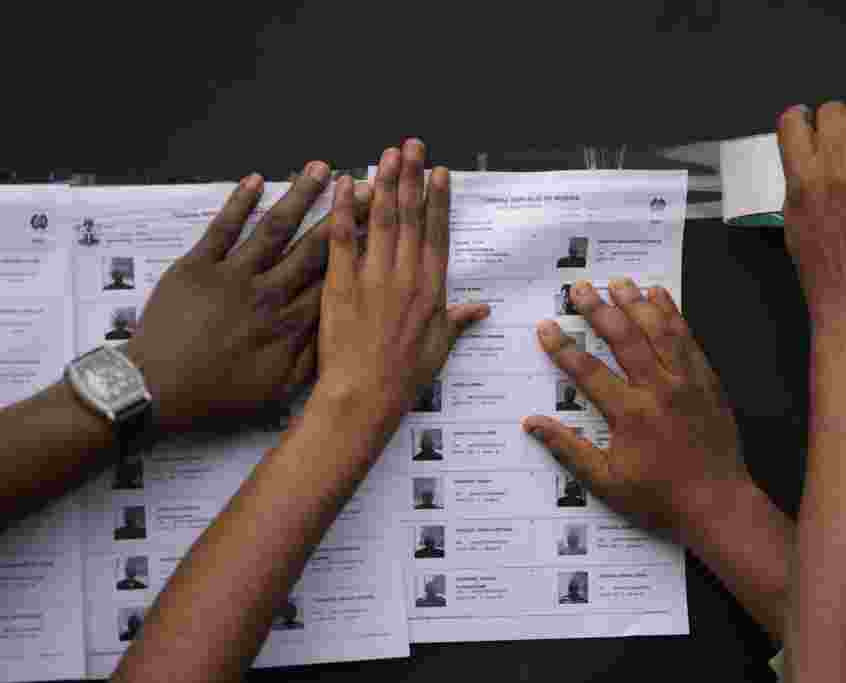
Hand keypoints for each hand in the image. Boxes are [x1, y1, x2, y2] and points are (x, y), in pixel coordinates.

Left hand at [123, 162, 351, 432]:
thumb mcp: (276, 391)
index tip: (380, 225)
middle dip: (343, 215)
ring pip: (274, 229)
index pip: (335, 279)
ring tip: (321, 169)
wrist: (158, 390)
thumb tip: (341, 333)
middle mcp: (268, 293)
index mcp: (290, 324)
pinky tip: (255, 179)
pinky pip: (223, 228)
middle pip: (314, 247)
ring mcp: (233, 276)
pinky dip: (239, 202)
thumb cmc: (219, 395)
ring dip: (299, 196)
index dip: (360, 249)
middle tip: (368, 188)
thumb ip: (310, 361)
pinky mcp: (198, 266)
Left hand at [308, 139, 488, 449]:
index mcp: (431, 288)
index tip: (439, 172)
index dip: (438, 199)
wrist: (366, 395)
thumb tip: (481, 309)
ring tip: (387, 153)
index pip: (437, 233)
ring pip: (381, 218)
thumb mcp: (439, 347)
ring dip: (385, 182)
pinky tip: (346, 184)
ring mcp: (374, 276)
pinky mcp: (341, 283)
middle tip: (412, 145)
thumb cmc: (404, 377)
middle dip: (411, 176)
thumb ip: (458, 321)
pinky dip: (344, 209)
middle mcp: (406, 275)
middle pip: (411, 216)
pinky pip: (342, 238)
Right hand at [522, 279, 748, 540]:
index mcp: (629, 414)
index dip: (563, 347)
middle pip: (624, 338)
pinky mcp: (707, 381)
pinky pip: (688, 339)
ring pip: (659, 330)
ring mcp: (687, 382)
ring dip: (636, 303)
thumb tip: (532, 423)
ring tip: (618, 281)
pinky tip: (660, 296)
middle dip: (599, 309)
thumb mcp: (605, 482)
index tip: (546, 326)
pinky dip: (673, 314)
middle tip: (579, 287)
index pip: (587, 371)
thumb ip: (568, 449)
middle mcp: (658, 390)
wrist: (718, 505)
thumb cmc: (658, 498)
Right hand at [777, 102, 845, 329]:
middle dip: (837, 120)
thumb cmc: (822, 271)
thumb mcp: (793, 224)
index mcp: (803, 182)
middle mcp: (836, 173)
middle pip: (834, 110)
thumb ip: (798, 187)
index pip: (793, 123)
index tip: (808, 122)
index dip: (800, 118)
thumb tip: (805, 163)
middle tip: (843, 135)